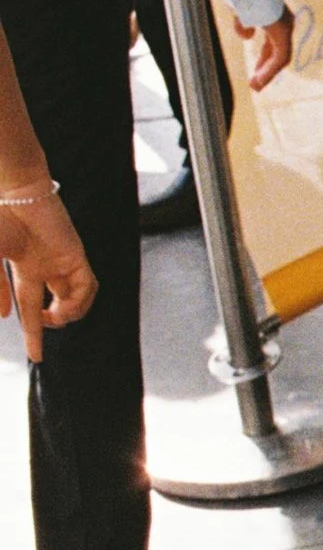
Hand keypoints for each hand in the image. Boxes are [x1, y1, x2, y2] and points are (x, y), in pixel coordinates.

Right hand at [0, 188, 97, 362]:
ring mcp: (62, 262)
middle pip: (55, 306)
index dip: (33, 333)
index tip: (37, 357)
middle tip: (44, 339)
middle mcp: (46, 268)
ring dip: (68, 315)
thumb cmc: (0, 220)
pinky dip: (81, 301)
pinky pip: (87, 285)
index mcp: (24, 268)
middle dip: (51, 327)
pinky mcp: (76, 255)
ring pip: (76, 298)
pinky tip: (67, 306)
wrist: (19, 193)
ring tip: (56, 317)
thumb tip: (3, 316)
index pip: (31, 307)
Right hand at [235, 11, 293, 90]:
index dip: (264, 58)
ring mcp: (285, 27)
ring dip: (267, 74)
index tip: (255, 71)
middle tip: (255, 83)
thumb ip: (245, 22)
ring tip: (255, 87)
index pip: (273, 43)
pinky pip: (281, 57)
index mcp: (275, 17)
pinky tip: (259, 81)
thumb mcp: (241, 9)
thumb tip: (248, 36)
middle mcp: (284, 22)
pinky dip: (270, 71)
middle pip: (277, 51)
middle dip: (265, 68)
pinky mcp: (283, 32)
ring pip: (280, 57)